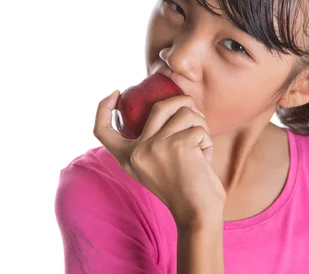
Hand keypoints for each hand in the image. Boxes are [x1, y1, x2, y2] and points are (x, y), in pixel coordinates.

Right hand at [94, 90, 225, 227]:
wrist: (197, 214)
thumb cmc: (183, 188)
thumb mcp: (155, 166)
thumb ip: (151, 142)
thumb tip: (171, 104)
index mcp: (126, 158)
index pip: (101, 130)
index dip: (103, 107)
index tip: (116, 94)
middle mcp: (136, 151)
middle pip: (158, 106)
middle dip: (182, 103)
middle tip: (195, 114)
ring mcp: (155, 146)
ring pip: (184, 113)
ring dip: (200, 125)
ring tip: (201, 145)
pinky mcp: (177, 145)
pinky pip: (199, 129)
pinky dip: (207, 141)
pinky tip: (205, 158)